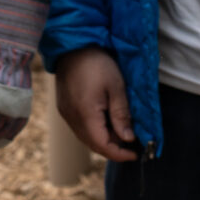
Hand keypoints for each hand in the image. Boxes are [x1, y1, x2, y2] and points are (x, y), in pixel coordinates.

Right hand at [54, 47, 139, 163]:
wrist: (72, 45)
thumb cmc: (97, 63)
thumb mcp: (116, 88)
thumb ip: (121, 115)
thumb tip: (128, 139)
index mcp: (84, 114)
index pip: (102, 146)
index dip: (119, 154)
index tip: (135, 154)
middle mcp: (71, 117)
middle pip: (92, 144)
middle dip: (112, 148)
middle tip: (131, 140)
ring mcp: (65, 112)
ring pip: (85, 137)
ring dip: (103, 139)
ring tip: (120, 127)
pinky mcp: (63, 107)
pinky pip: (79, 127)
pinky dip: (93, 130)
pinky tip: (105, 119)